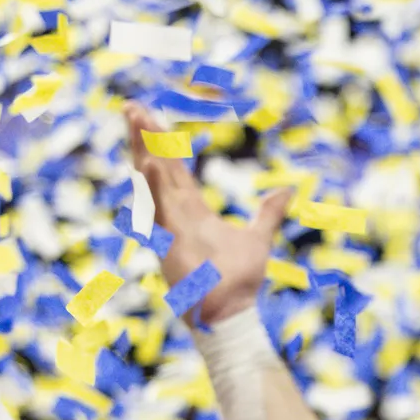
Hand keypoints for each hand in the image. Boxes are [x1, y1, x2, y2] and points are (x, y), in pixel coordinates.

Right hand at [124, 102, 291, 328]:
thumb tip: (287, 191)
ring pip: (154, 180)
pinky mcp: (171, 242)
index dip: (163, 143)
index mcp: (193, 211)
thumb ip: (269, 213)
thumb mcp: (258, 238)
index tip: (149, 116)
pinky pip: (160, 211)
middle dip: (146, 136)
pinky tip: (148, 163)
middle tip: (131, 105)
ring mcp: (171, 226)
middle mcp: (176, 214)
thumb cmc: (239, 282)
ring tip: (135, 117)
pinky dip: (154, 188)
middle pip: (158, 166)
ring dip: (145, 149)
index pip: (174, 169)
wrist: (231, 313)